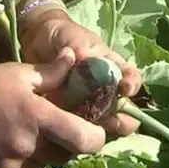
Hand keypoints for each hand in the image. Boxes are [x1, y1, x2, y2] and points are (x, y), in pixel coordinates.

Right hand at [0, 56, 106, 167]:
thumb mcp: (15, 72)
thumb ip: (50, 72)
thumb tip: (74, 57)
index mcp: (38, 117)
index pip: (85, 139)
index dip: (97, 138)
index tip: (95, 131)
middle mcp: (28, 147)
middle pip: (64, 155)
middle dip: (65, 142)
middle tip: (51, 125)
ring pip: (41, 166)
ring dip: (40, 152)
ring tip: (21, 132)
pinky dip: (18, 163)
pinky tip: (2, 145)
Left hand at [21, 11, 142, 137]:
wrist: (35, 42)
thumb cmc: (62, 34)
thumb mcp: (72, 36)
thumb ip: (79, 46)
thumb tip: (83, 57)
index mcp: (112, 67)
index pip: (131, 78)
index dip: (133, 85)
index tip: (126, 90)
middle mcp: (104, 88)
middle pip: (123, 109)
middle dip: (122, 119)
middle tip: (112, 121)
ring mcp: (88, 103)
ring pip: (102, 123)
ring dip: (99, 129)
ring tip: (90, 130)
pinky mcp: (70, 114)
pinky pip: (78, 127)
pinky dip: (76, 132)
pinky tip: (70, 133)